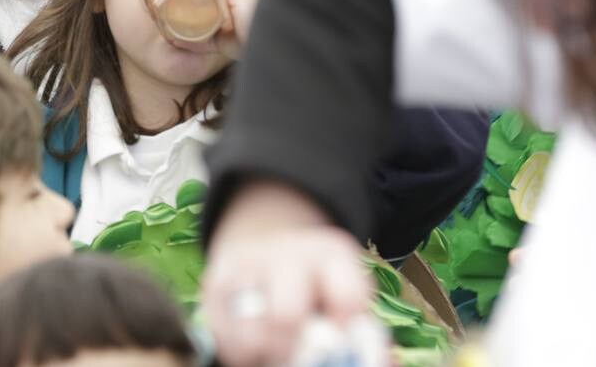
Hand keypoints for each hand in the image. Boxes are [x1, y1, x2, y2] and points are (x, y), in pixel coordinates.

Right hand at [204, 183, 369, 366]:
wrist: (265, 242)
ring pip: (251, 332)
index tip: (344, 345)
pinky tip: (257, 353)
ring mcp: (243, 267)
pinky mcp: (213, 283)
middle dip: (298, 353)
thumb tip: (382, 363)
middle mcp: (285, 253)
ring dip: (269, 356)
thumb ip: (364, 333)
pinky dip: (241, 355)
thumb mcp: (346, 292)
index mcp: (331, 253)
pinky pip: (223, 335)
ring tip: (280, 358)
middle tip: (308, 360)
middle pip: (288, 316)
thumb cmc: (318, 284)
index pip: (346, 297)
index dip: (346, 333)